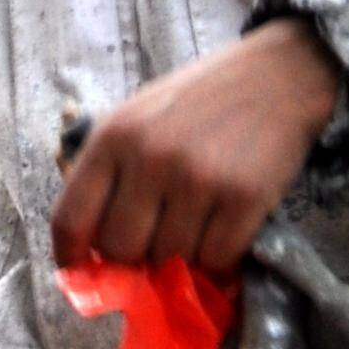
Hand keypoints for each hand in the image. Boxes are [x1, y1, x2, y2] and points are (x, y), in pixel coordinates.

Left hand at [50, 20, 341, 274]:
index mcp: (113, 136)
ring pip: (169, 260)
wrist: (278, 76)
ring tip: (197, 224)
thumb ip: (110, 173)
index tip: (82, 272)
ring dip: (182, 256)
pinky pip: (217, 259)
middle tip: (156, 241)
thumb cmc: (199, 101)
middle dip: (135, 257)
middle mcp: (150, 157)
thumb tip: (89, 248)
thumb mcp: (137, 117)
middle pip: (120, 249)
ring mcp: (198, 178)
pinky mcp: (244, 197)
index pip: (70, 218)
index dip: (71, 257)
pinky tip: (224, 230)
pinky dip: (220, 259)